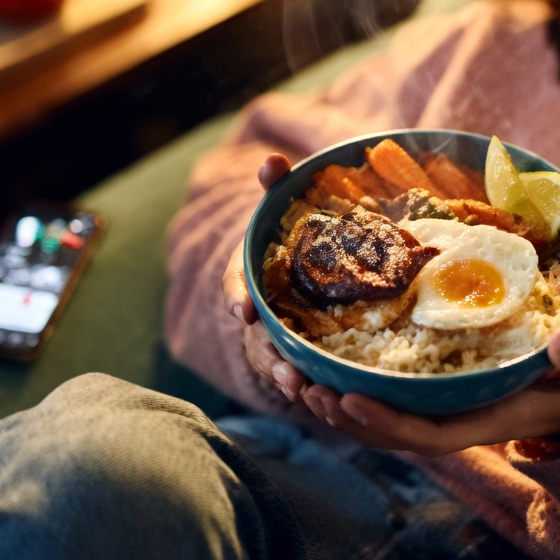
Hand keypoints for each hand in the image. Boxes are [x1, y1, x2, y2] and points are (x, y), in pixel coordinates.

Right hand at [223, 154, 305, 400]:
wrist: (308, 258)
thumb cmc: (292, 232)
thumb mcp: (284, 207)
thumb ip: (276, 184)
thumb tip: (273, 160)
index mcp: (248, 273)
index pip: (234, 285)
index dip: (236, 296)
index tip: (242, 310)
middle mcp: (257, 309)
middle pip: (256, 336)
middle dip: (267, 354)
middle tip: (286, 372)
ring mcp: (276, 334)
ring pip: (275, 361)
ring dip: (286, 377)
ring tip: (302, 390)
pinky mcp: (300, 352)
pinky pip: (299, 372)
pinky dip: (308, 386)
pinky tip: (325, 398)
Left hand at [299, 328, 559, 456]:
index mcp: (478, 425)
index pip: (422, 433)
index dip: (382, 420)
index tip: (345, 395)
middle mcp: (448, 423)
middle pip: (381, 429)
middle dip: (337, 408)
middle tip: (297, 380)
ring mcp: (434, 411)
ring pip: (370, 415)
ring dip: (327, 396)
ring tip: (286, 370)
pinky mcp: (427, 395)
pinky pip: (377, 395)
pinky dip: (342, 381)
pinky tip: (312, 357)